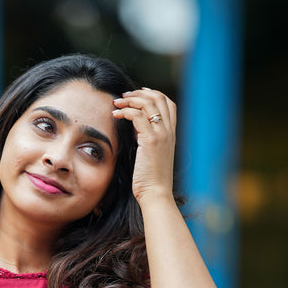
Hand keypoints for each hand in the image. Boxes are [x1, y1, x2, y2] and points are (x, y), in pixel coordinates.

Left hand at [112, 88, 175, 204]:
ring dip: (129, 100)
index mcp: (171, 133)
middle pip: (158, 98)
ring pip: (147, 103)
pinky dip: (125, 111)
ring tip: (116, 103)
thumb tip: (136, 128)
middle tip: (123, 97)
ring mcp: (161, 134)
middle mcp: (169, 131)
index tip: (138, 93)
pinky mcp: (151, 141)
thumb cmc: (151, 179)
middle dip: (138, 93)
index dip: (153, 93)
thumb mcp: (152, 154)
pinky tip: (115, 115)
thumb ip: (147, 138)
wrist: (157, 194)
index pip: (168, 103)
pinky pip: (137, 116)